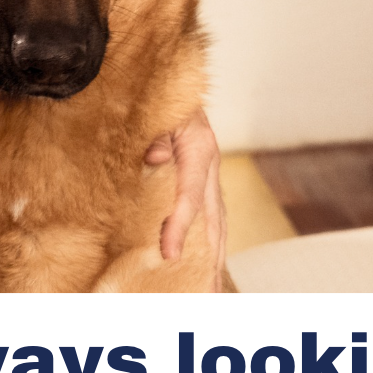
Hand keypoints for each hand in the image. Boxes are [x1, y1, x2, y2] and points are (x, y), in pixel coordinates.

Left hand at [146, 108, 227, 285]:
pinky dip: (210, 246)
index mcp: (199, 149)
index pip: (190, 196)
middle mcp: (210, 165)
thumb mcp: (155, 108)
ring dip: (215, 261)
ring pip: (217, 225)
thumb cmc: (156, 94)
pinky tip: (207, 268)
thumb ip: (154, 133)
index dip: (179, 226)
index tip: (169, 254)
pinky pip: (210, 219)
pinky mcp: (203, 180)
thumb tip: (154, 159)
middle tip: (206, 296)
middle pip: (214, 221)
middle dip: (210, 261)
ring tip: (212, 295)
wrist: (166, 76)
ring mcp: (210, 174)